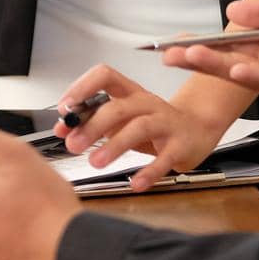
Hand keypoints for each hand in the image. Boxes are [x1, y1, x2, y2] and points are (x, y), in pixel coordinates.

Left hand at [54, 66, 228, 190]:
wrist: (196, 129)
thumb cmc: (153, 124)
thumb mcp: (121, 119)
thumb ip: (91, 122)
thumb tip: (62, 129)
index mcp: (129, 93)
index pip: (104, 76)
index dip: (82, 88)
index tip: (65, 108)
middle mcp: (147, 103)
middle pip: (118, 107)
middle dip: (93, 125)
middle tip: (74, 144)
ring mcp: (166, 122)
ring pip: (140, 127)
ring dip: (115, 145)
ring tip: (96, 162)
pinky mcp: (181, 145)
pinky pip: (164, 158)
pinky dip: (149, 172)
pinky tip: (135, 183)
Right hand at [165, 0, 258, 132]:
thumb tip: (233, 9)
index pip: (230, 43)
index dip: (203, 42)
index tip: (172, 42)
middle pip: (228, 62)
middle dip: (197, 59)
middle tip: (166, 55)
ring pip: (245, 73)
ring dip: (217, 67)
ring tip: (190, 58)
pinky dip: (256, 75)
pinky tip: (237, 70)